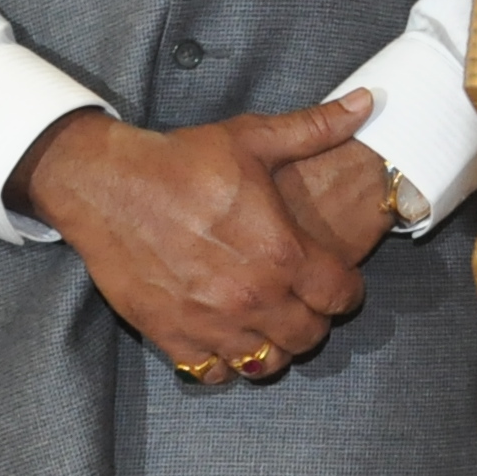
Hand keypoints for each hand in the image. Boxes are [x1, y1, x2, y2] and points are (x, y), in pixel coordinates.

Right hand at [19, 92, 375, 379]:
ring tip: (269, 323)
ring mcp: (212, 324)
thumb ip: (316, 128)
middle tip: (303, 300)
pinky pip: (215, 373)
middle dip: (314, 319)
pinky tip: (226, 337)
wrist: (109, 187)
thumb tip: (368, 102)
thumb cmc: (183, 162)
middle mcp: (252, 298)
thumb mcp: (254, 139)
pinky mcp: (174, 337)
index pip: (340, 295)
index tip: (338, 280)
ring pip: (266, 363)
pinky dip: (226, 363)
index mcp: (281, 253)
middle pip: (309, 336)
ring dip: (275, 346)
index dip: (347, 289)